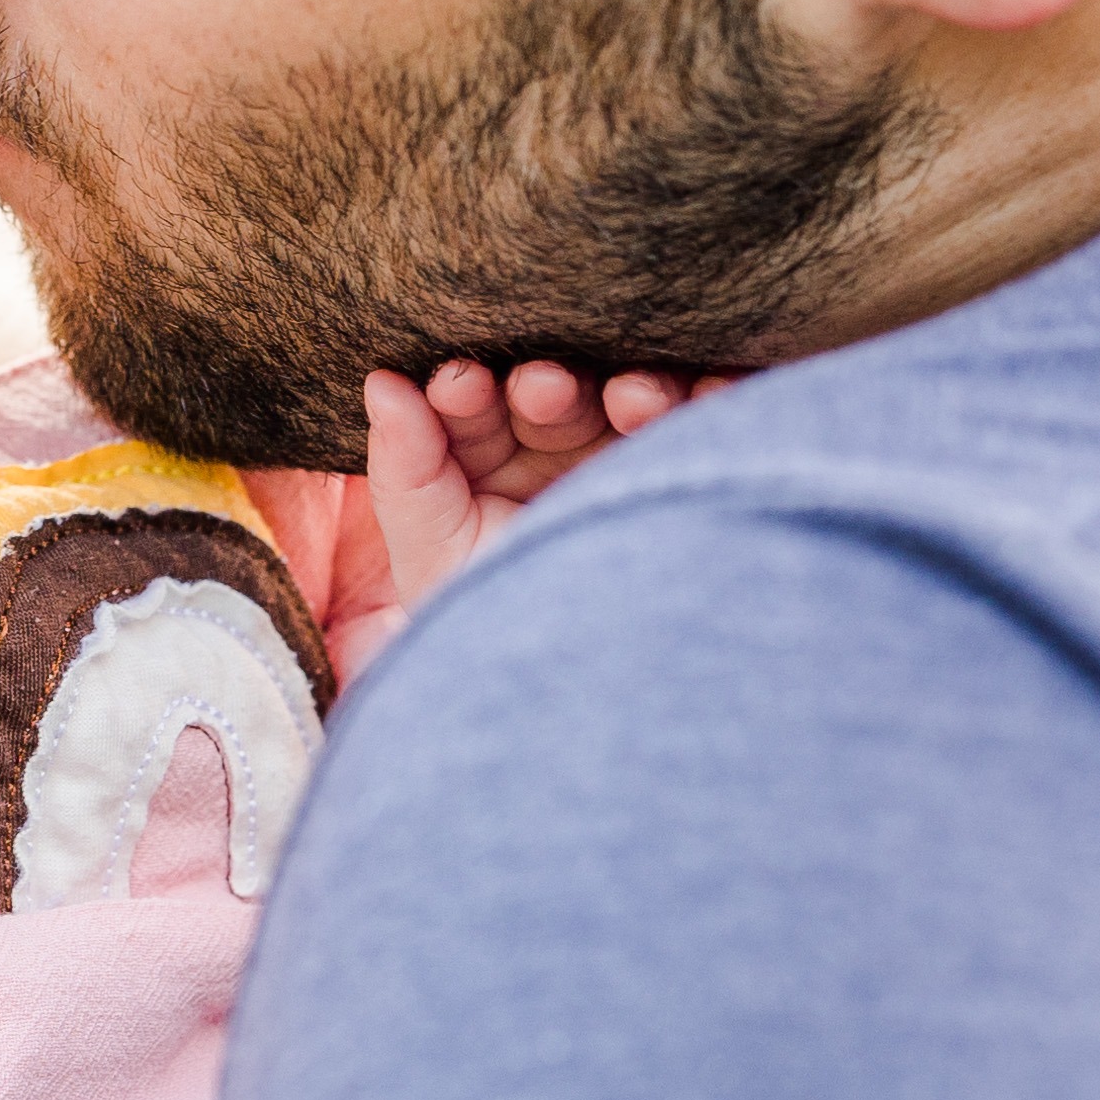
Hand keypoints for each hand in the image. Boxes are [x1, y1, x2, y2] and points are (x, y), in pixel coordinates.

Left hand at [351, 360, 697, 654]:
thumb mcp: (438, 559)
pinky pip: (715, 418)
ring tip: (633, 399)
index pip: (476, 409)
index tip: (459, 383)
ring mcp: (634, 462)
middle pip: (557, 397)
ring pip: (638, 399)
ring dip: (636, 387)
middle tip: (542, 388)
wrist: (591, 717)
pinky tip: (708, 394)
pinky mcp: (702, 472)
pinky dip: (717, 396)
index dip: (466, 390)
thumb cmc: (500, 638)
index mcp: (490, 471)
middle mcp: (560, 460)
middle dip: (546, 387)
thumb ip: (407, 470)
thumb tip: (383, 381)